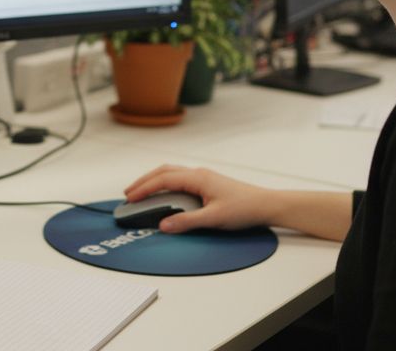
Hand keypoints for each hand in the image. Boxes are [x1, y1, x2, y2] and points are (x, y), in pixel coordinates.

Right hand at [124, 164, 278, 233]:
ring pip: (171, 173)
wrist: (266, 205)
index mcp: (197, 178)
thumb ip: (186, 221)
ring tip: (141, 193)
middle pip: (163, 171)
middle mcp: (198, 174)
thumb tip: (164, 225)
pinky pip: (180, 179)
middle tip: (129, 193)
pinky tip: (164, 195)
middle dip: (144, 181)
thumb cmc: (244, 208)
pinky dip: (165, 184)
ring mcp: (203, 178)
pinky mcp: (207, 184)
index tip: (130, 198)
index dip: (144, 188)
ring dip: (154, 181)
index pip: (163, 180)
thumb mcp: (213, 219)